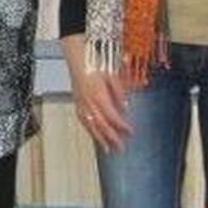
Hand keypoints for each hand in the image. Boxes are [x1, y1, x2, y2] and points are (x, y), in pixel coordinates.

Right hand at [61, 34, 130, 152]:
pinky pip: (83, 121)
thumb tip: (125, 107)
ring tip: (108, 149)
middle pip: (102, 125)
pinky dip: (90, 130)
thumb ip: (119, 93)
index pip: (113, 116)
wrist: (78, 58)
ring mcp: (81, 104)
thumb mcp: (112, 76)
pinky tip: (94, 135)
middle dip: (112, 138)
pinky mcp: (77, 103)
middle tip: (121, 148)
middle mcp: (89, 102)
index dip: (122, 126)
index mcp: (99, 95)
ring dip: (100, 139)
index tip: (130, 132)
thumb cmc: (95, 64)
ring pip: (91, 126)